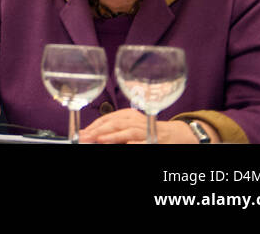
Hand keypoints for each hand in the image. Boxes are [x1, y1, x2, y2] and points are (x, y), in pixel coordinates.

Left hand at [78, 108, 210, 143]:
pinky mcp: (156, 138)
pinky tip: (128, 144)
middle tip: (85, 137)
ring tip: (100, 140)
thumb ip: (115, 129)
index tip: (81, 133)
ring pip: (128, 131)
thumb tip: (92, 135)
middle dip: (98, 131)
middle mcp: (136, 120)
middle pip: (115, 123)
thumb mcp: (131, 126)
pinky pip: (145, 141)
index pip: (108, 119)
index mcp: (128, 115)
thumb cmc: (149, 131)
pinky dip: (135, 142)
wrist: (177, 134)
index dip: (94, 126)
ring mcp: (146, 129)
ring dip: (113, 136)